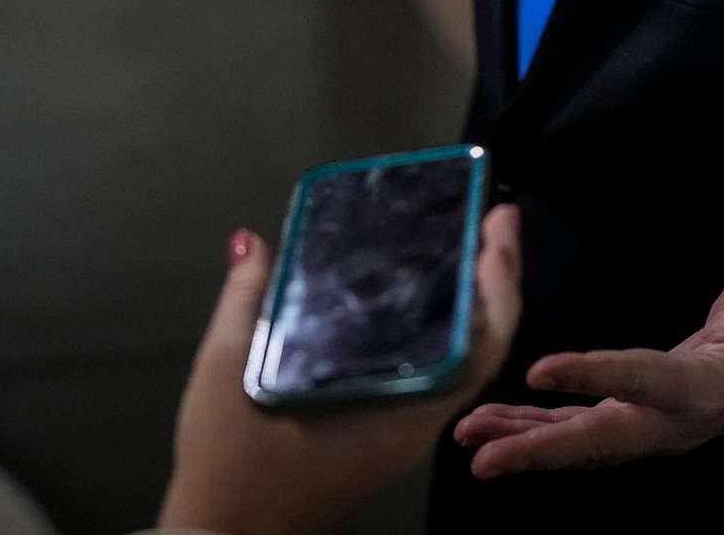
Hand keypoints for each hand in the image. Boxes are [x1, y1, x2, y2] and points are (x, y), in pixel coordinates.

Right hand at [161, 206, 523, 534]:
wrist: (225, 533)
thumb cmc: (229, 463)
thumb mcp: (226, 369)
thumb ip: (246, 298)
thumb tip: (253, 243)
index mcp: (397, 413)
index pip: (479, 343)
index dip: (498, 280)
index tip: (498, 225)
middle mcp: (414, 425)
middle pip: (480, 346)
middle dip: (494, 279)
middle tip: (491, 220)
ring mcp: (403, 433)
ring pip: (462, 362)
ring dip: (474, 305)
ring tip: (468, 245)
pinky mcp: (386, 436)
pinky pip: (435, 376)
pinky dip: (445, 332)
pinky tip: (424, 299)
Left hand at [454, 242, 723, 478]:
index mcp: (701, 389)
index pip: (641, 380)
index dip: (593, 376)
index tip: (540, 369)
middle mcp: (667, 421)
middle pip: (596, 439)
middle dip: (537, 449)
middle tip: (483, 455)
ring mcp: (646, 428)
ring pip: (577, 442)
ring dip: (521, 440)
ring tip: (470, 436)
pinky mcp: (631, 421)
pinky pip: (576, 433)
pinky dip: (533, 431)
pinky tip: (494, 427)